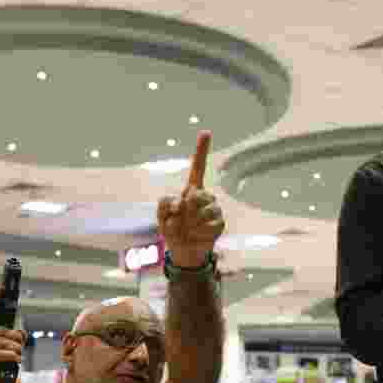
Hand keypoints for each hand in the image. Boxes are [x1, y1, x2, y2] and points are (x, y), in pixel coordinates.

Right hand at [0, 288, 26, 382]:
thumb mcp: (7, 358)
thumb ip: (13, 344)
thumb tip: (22, 335)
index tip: (1, 287)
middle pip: (2, 331)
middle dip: (16, 338)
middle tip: (21, 347)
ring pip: (2, 342)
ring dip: (15, 348)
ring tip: (18, 357)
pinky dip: (11, 356)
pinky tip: (16, 360)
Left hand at [157, 131, 224, 266]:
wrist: (185, 251)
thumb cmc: (173, 230)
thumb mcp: (162, 216)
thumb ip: (165, 204)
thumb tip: (183, 202)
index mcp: (191, 190)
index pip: (197, 167)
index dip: (201, 150)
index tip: (206, 132)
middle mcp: (205, 196)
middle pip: (192, 196)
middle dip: (180, 211)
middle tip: (178, 221)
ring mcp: (214, 208)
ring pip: (199, 211)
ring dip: (187, 224)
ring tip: (186, 230)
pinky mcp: (220, 222)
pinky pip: (207, 225)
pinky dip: (197, 232)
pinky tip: (196, 235)